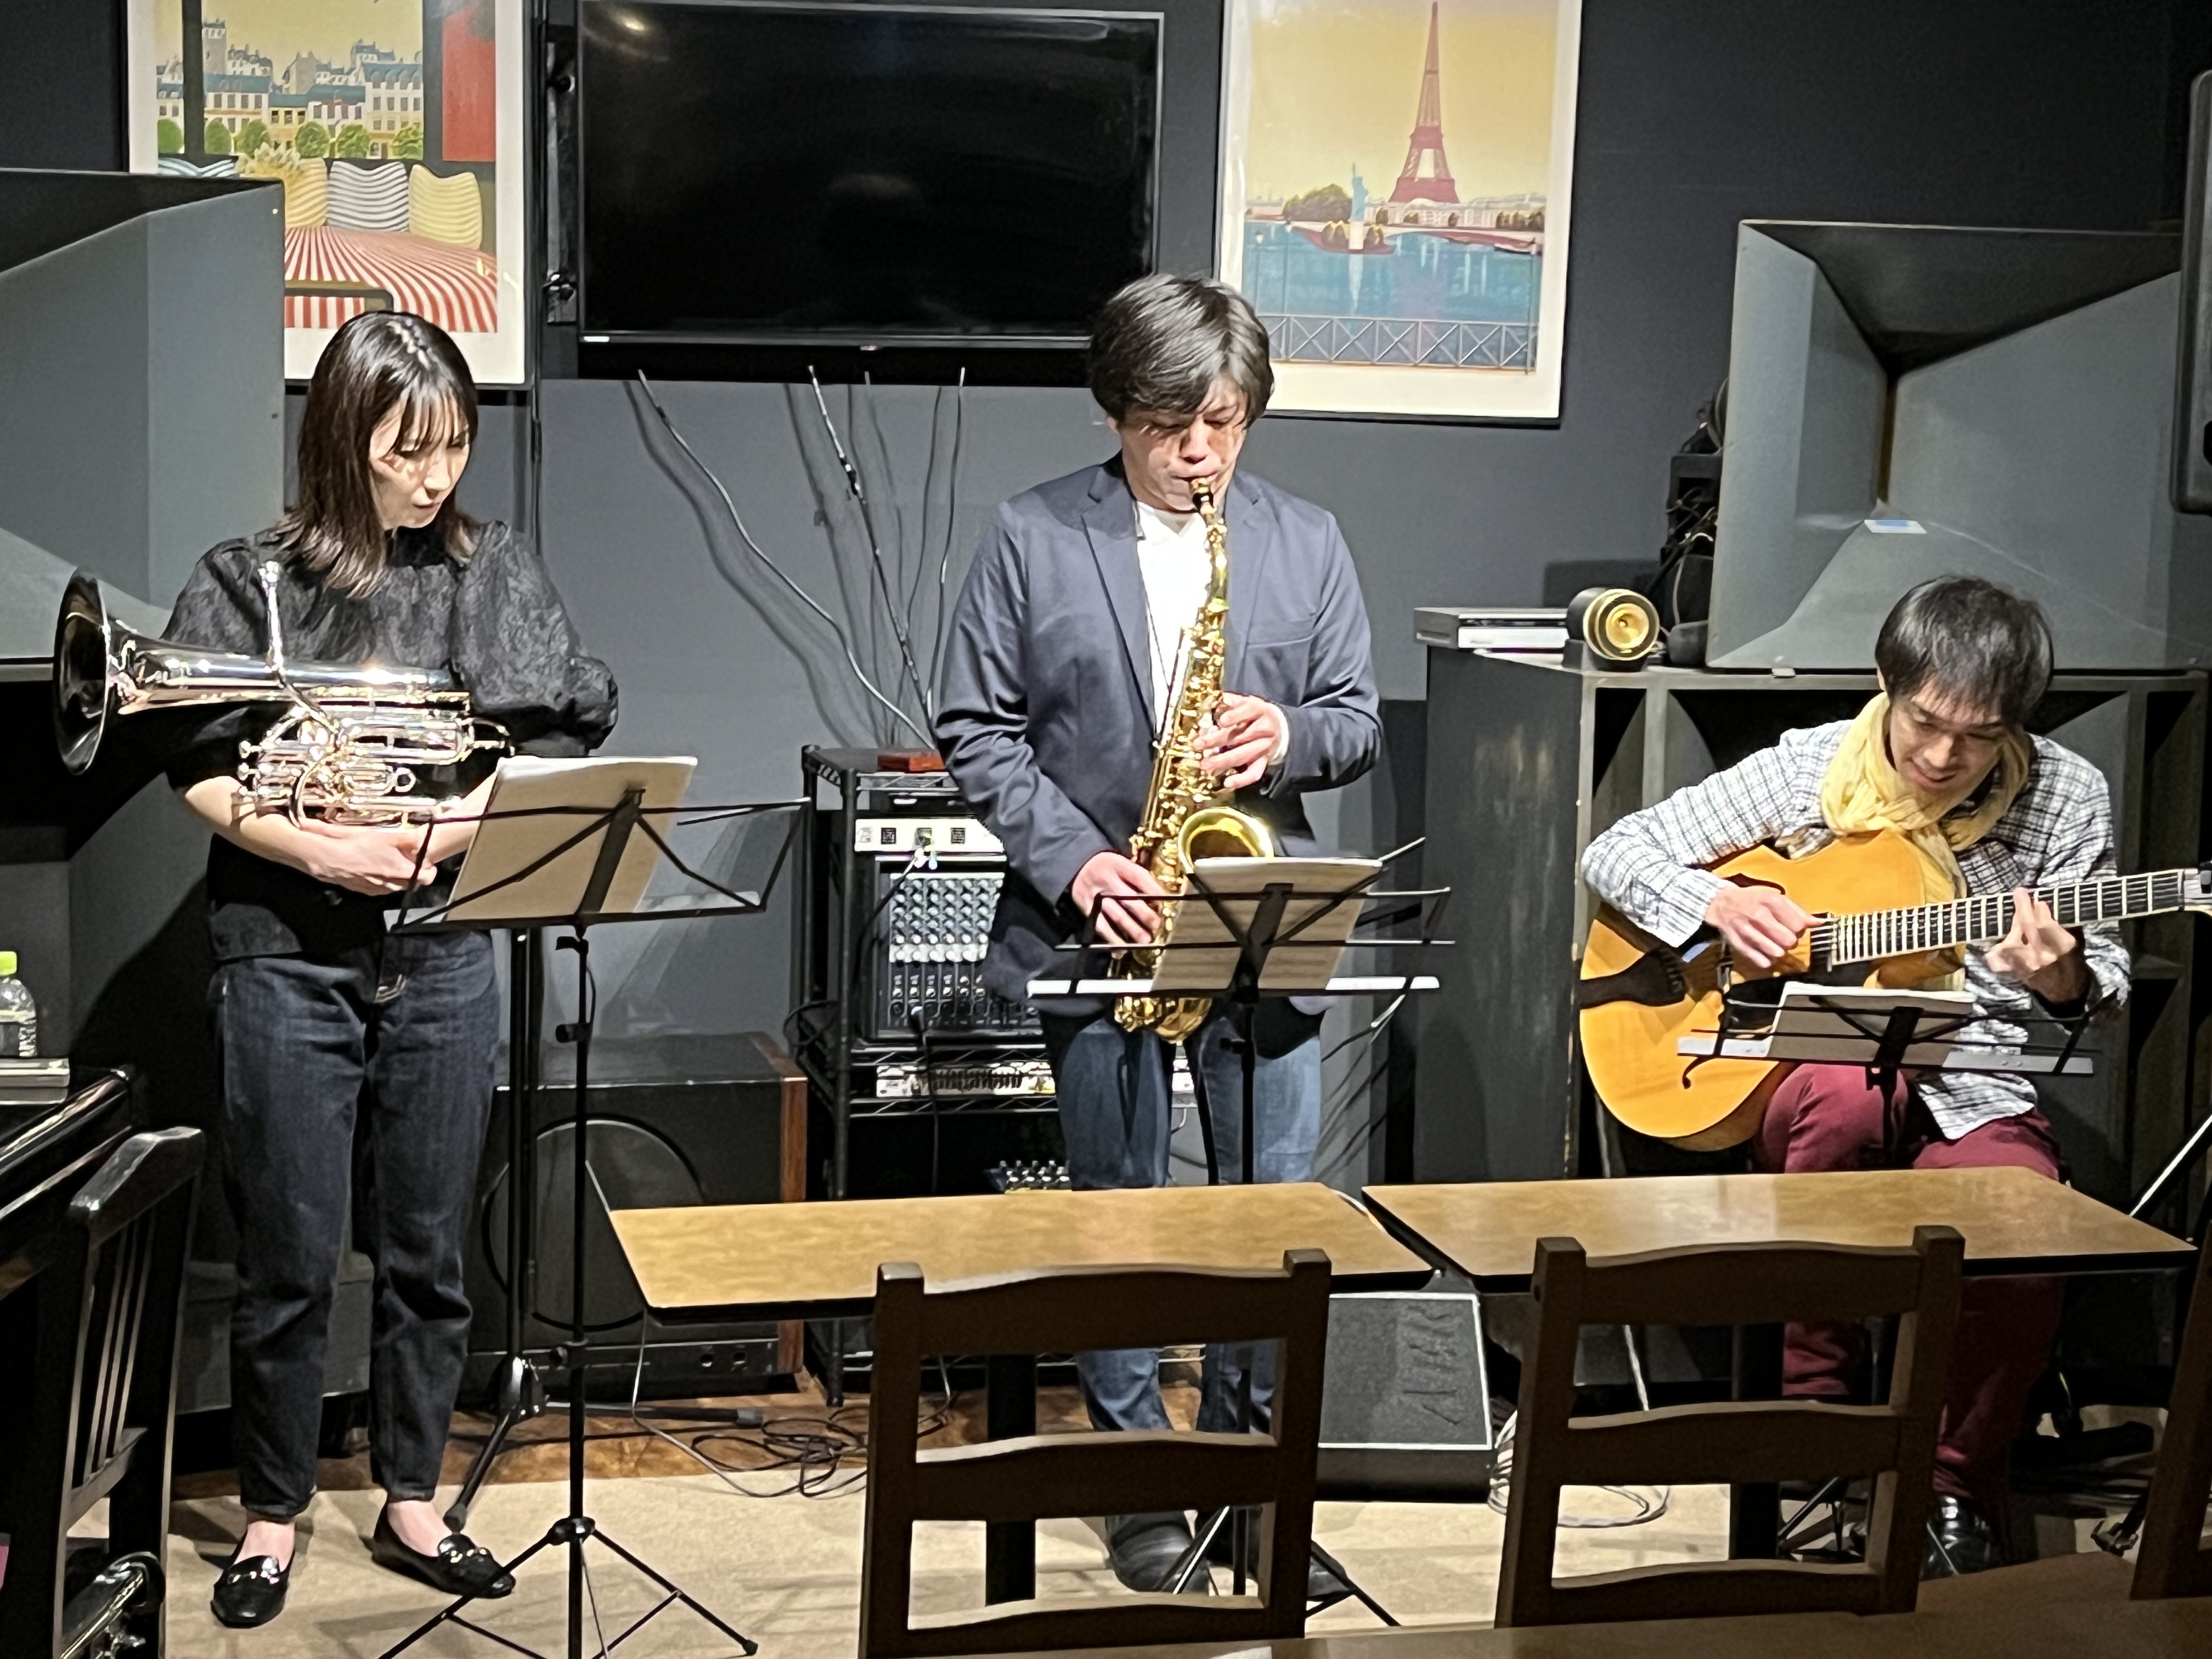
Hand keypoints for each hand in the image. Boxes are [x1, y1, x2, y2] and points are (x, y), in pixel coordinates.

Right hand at [290, 820, 439, 895]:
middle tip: (407, 858)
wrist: (329, 858)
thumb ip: (407, 839)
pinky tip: (373, 866)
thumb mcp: (385, 836)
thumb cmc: (357, 846)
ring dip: (396, 875)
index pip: (428, 878)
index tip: (426, 861)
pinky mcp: (365, 890)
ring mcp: (378, 889)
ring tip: (387, 860)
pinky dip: (381, 879)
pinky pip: (380, 887)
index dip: (429, 870)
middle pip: (412, 882)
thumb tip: (421, 838)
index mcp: (401, 871)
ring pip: (396, 885)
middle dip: (412, 872)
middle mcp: (392, 885)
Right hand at [1071, 850, 1166, 947]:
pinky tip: (1123, 948)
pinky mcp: (1087, 909)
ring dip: (1133, 930)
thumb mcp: (1121, 862)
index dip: (1153, 889)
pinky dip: (1112, 939)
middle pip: (1129, 899)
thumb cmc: (1107, 867)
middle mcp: (1107, 880)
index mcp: (1117, 865)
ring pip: (1117, 916)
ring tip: (1145, 940)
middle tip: (1156, 925)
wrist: (1078, 867)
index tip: (1165, 901)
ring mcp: (1096, 896)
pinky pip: (1101, 927)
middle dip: (1145, 915)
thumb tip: (1159, 896)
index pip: (1138, 876)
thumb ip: (1136, 875)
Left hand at [1202, 692, 1287, 788]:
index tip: (1221, 721)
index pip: (1247, 711)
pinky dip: (1242, 780)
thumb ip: (1231, 701)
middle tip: (1198, 745)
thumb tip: (1213, 700)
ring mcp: (1264, 747)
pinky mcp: (1264, 761)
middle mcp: (1264, 729)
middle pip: (1240, 736)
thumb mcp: (1246, 701)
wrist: (1279, 726)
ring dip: (1223, 761)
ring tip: (1205, 764)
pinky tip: (1227, 783)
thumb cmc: (1255, 713)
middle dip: (1217, 741)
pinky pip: (1255, 773)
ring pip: (1244, 755)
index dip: (1234, 716)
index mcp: (1258, 710)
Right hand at [1704, 883, 1812, 969]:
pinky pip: (1760, 961)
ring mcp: (1747, 930)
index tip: (1793, 928)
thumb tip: (1819, 923)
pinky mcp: (1737, 943)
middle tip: (1783, 938)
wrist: (1720, 904)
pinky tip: (1765, 956)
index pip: (1799, 925)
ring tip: (1774, 947)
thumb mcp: (1774, 898)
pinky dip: (1766, 961)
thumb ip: (1797, 911)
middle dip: (1789, 942)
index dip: (1799, 930)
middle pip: (1789, 940)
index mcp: (1771, 901)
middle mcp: (1759, 914)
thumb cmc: (1753, 900)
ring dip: (1779, 952)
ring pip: (1776, 952)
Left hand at [1984, 887, 2088, 1000]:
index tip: (2037, 900)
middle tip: (2019, 892)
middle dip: (2022, 908)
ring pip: (2012, 941)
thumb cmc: (2071, 960)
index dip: (2040, 911)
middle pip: (2028, 928)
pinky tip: (1997, 943)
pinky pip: (1998, 960)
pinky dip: (1996, 950)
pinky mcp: (2015, 972)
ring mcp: (2028, 966)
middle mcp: (2045, 957)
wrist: (2064, 989)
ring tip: (2016, 912)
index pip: (2046, 925)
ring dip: (2013, 924)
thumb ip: (2065, 924)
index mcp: (2063, 947)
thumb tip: (2048, 904)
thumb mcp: (2077, 941)